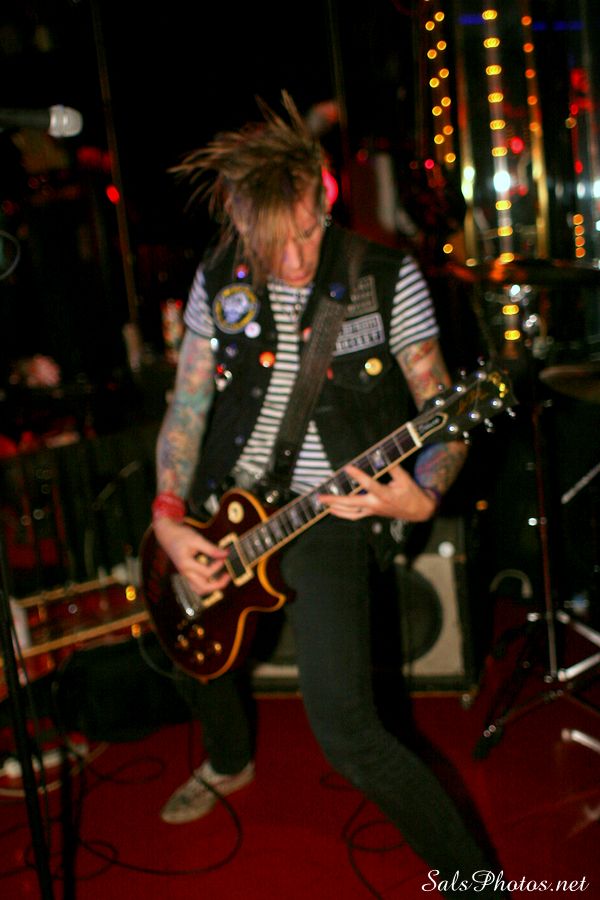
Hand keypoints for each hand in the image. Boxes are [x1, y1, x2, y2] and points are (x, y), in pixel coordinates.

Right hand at [153, 517, 230, 595]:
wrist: (166, 534)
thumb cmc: (181, 535)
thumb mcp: (197, 539)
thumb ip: (211, 549)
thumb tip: (226, 554)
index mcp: (186, 564)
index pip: (207, 572)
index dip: (218, 565)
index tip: (224, 555)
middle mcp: (185, 573)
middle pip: (203, 588)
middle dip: (218, 585)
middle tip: (228, 575)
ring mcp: (185, 574)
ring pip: (199, 590)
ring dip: (211, 587)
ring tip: (222, 579)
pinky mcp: (186, 573)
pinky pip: (196, 586)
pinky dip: (206, 584)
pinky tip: (213, 577)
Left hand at [318, 464, 436, 522]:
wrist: (418, 511)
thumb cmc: (411, 493)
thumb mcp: (405, 478)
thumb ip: (391, 467)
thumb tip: (379, 455)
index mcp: (385, 494)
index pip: (369, 485)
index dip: (358, 475)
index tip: (348, 467)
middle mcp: (376, 504)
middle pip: (352, 503)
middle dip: (335, 499)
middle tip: (321, 496)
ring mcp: (372, 511)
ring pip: (350, 512)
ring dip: (335, 507)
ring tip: (322, 502)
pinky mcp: (370, 513)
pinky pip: (354, 516)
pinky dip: (342, 513)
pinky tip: (332, 509)